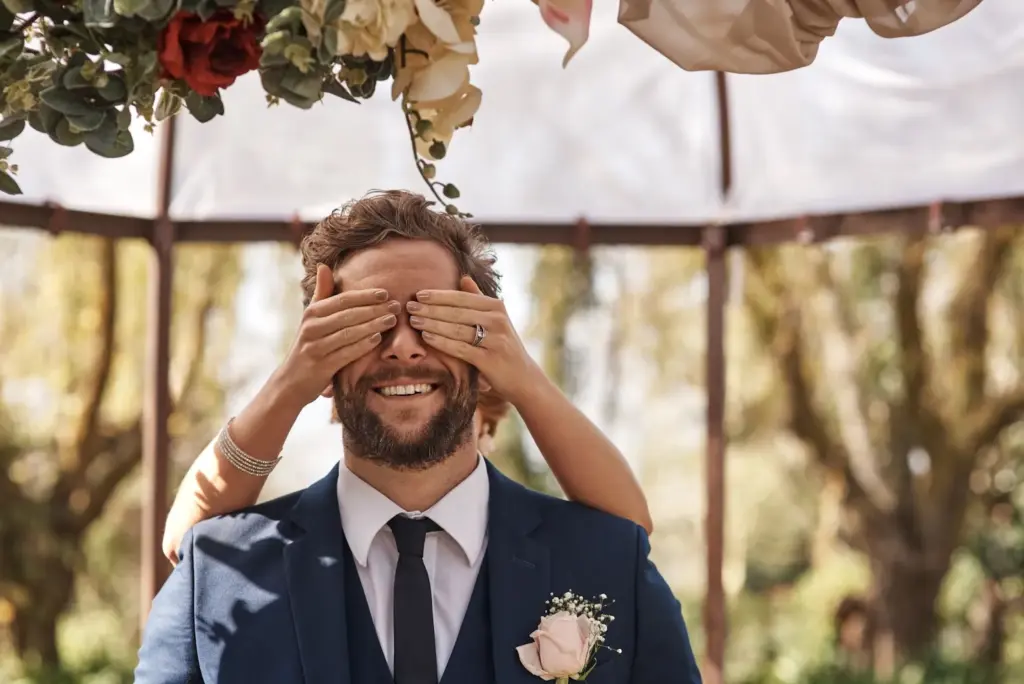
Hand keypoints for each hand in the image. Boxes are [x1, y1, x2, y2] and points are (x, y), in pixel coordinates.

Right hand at [273, 264, 398, 407]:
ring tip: (391, 320)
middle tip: (396, 306)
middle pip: (348, 315)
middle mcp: (311, 327)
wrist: (291, 381)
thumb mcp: (312, 318)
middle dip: (374, 309)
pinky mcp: (320, 365)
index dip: (365, 296)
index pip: (343, 300)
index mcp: (312, 312)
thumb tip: (324, 265)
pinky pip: (345, 353)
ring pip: (348, 333)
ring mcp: (315, 346)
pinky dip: (362, 345)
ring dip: (372, 325)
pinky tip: (377, 339)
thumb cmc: (310, 345)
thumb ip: (321, 293)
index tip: (386, 293)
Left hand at [408, 276, 541, 402]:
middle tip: (410, 306)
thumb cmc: (503, 345)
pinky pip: (460, 348)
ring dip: (432, 323)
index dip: (439, 295)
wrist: (522, 376)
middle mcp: (497, 320)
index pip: (462, 297)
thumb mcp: (496, 319)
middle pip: (457, 312)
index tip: (419, 294)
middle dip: (431, 308)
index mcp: (496, 307)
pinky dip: (441, 341)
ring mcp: (495, 340)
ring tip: (414, 320)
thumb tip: (463, 277)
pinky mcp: (490, 359)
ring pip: (457, 329)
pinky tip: (426, 337)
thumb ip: (478, 298)